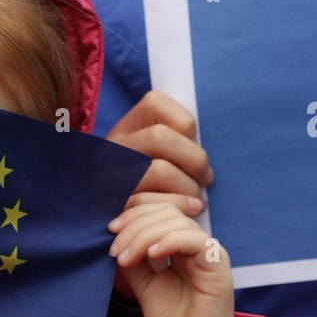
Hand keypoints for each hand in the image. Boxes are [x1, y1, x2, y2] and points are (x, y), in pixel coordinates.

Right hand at [105, 90, 212, 216]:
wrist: (117, 212)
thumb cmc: (153, 183)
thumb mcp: (157, 152)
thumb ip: (176, 141)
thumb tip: (202, 149)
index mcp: (126, 126)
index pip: (154, 104)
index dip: (185, 125)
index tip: (193, 143)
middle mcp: (113, 146)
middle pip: (159, 136)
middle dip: (195, 159)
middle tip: (205, 179)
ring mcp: (110, 175)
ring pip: (158, 170)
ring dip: (189, 187)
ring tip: (197, 199)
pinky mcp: (115, 204)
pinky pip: (149, 202)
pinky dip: (179, 205)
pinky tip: (189, 209)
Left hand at [108, 203, 246, 316]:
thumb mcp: (143, 285)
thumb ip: (134, 260)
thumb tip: (115, 235)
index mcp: (181, 246)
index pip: (159, 211)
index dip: (134, 214)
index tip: (110, 231)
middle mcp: (197, 245)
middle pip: (165, 211)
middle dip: (134, 225)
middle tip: (115, 250)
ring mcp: (209, 253)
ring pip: (176, 222)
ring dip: (143, 235)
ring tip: (125, 259)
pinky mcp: (217, 266)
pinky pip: (194, 240)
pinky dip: (168, 241)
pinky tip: (151, 256)